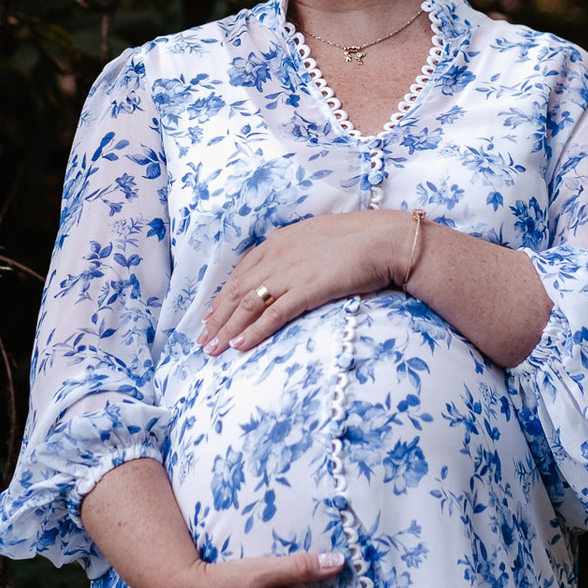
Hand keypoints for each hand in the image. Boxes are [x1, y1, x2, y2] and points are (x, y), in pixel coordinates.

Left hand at [197, 210, 405, 354]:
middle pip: (239, 291)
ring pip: (249, 304)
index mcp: (279, 241)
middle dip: (218, 317)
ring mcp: (291, 272)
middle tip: (203, 340)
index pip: (242, 273)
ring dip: (228, 328)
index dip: (223, 297)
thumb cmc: (359, 239)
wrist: (384, 239)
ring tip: (213, 349)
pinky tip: (240, 345)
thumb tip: (289, 271)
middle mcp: (278, 256)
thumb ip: (297, 252)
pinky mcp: (307, 289)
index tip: (211, 315)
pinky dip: (254, 331)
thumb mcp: (318, 238)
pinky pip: (273, 314)